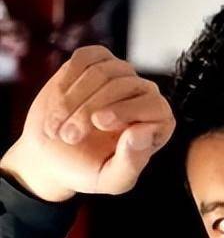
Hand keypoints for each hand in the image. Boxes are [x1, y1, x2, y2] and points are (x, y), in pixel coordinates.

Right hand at [0, 44, 175, 200]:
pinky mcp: (95, 61)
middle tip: (69, 137)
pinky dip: (67, 80)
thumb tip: (141, 131)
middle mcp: (143, 95)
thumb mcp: (112, 179)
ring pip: (102, 71)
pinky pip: (84, 58)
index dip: (128, 110)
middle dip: (90, 110)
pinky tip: (58, 103)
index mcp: (157, 124)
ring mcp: (120, 75)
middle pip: (125, 86)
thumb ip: (132, 163)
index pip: (156, 106)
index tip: (99, 123)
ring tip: (58, 128)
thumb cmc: (88, 171)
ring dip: (73, 100)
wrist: (52, 156)